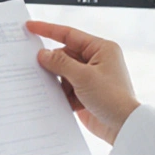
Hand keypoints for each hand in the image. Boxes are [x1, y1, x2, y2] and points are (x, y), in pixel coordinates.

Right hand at [29, 20, 139, 144]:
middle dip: (51, 63)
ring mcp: (91, 77)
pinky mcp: (86, 93)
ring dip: (56, 81)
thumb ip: (60, 63)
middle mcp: (96, 61)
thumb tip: (43, 54)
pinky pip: (66, 88)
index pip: (69, 34)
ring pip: (63, 73)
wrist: (124, 128)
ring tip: (45, 87)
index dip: (48, 30)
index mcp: (101, 49)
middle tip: (32, 66)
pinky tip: (55, 100)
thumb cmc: (112, 98)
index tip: (30, 26)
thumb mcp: (83, 77)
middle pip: (64, 55)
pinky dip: (60, 93)